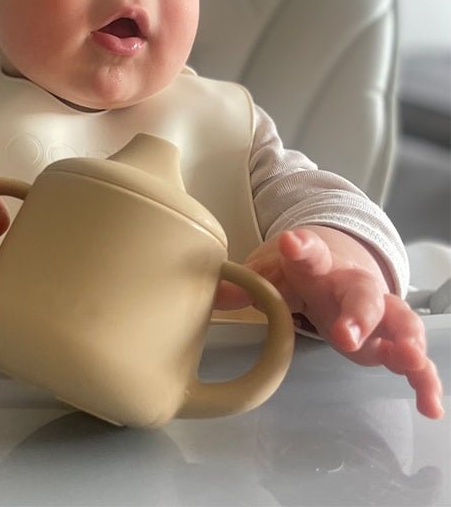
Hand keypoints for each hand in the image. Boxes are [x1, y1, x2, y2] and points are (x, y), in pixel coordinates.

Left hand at [215, 227, 444, 418]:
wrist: (334, 264)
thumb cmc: (300, 271)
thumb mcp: (269, 272)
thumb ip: (248, 282)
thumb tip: (219, 296)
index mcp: (317, 264)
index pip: (309, 252)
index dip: (301, 248)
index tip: (292, 243)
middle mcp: (351, 285)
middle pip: (362, 294)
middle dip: (358, 314)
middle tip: (345, 335)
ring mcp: (376, 312)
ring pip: (398, 321)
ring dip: (404, 341)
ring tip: (406, 360)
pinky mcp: (388, 339)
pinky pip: (412, 359)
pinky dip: (423, 379)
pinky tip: (429, 405)